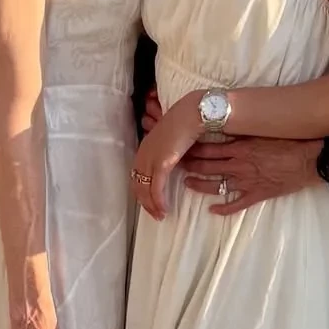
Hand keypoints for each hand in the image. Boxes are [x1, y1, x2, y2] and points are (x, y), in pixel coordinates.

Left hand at [131, 93, 201, 218]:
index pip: (137, 175)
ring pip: (145, 190)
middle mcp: (143, 154)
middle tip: (154, 214)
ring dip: (152, 205)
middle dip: (145, 203)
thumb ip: (167, 151)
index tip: (150, 202)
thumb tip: (171, 163)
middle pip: (138, 185)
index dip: (142, 191)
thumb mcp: (171, 139)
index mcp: (145, 148)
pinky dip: (158, 201)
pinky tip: (164, 209)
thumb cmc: (185, 123)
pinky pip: (156, 188)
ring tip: (160, 215)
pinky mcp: (161, 163)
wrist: (192, 113)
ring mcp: (151, 159)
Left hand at [182, 137, 317, 215]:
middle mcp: (239, 165)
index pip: (208, 148)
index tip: (180, 148)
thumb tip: (226, 124)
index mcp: (239, 147)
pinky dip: (223, 208)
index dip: (192, 149)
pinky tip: (212, 210)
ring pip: (216, 185)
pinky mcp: (257, 195)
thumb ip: (243, 131)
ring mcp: (246, 182)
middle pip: (207, 166)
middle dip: (191, 165)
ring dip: (199, 185)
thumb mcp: (262, 131)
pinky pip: (236, 204)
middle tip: (177, 165)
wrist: (308, 159)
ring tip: (188, 183)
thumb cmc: (288, 141)